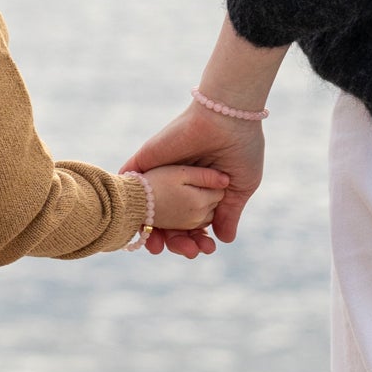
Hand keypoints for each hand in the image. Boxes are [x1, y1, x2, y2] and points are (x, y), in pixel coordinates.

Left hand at [124, 103, 263, 258]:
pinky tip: (138, 228)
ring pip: (149, 210)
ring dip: (151, 232)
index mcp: (201, 188)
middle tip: (188, 251)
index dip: (196, 239)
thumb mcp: (239, 187)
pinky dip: (129, 209)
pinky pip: (130, 188)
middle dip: (176, 241)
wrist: (227, 119)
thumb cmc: (241, 149)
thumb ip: (228, 213)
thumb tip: (224, 240)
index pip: (192, 222)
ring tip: (159, 247)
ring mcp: (161, 174)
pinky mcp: (146, 162)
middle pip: (170, 221)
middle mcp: (179, 183)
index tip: (204, 249)